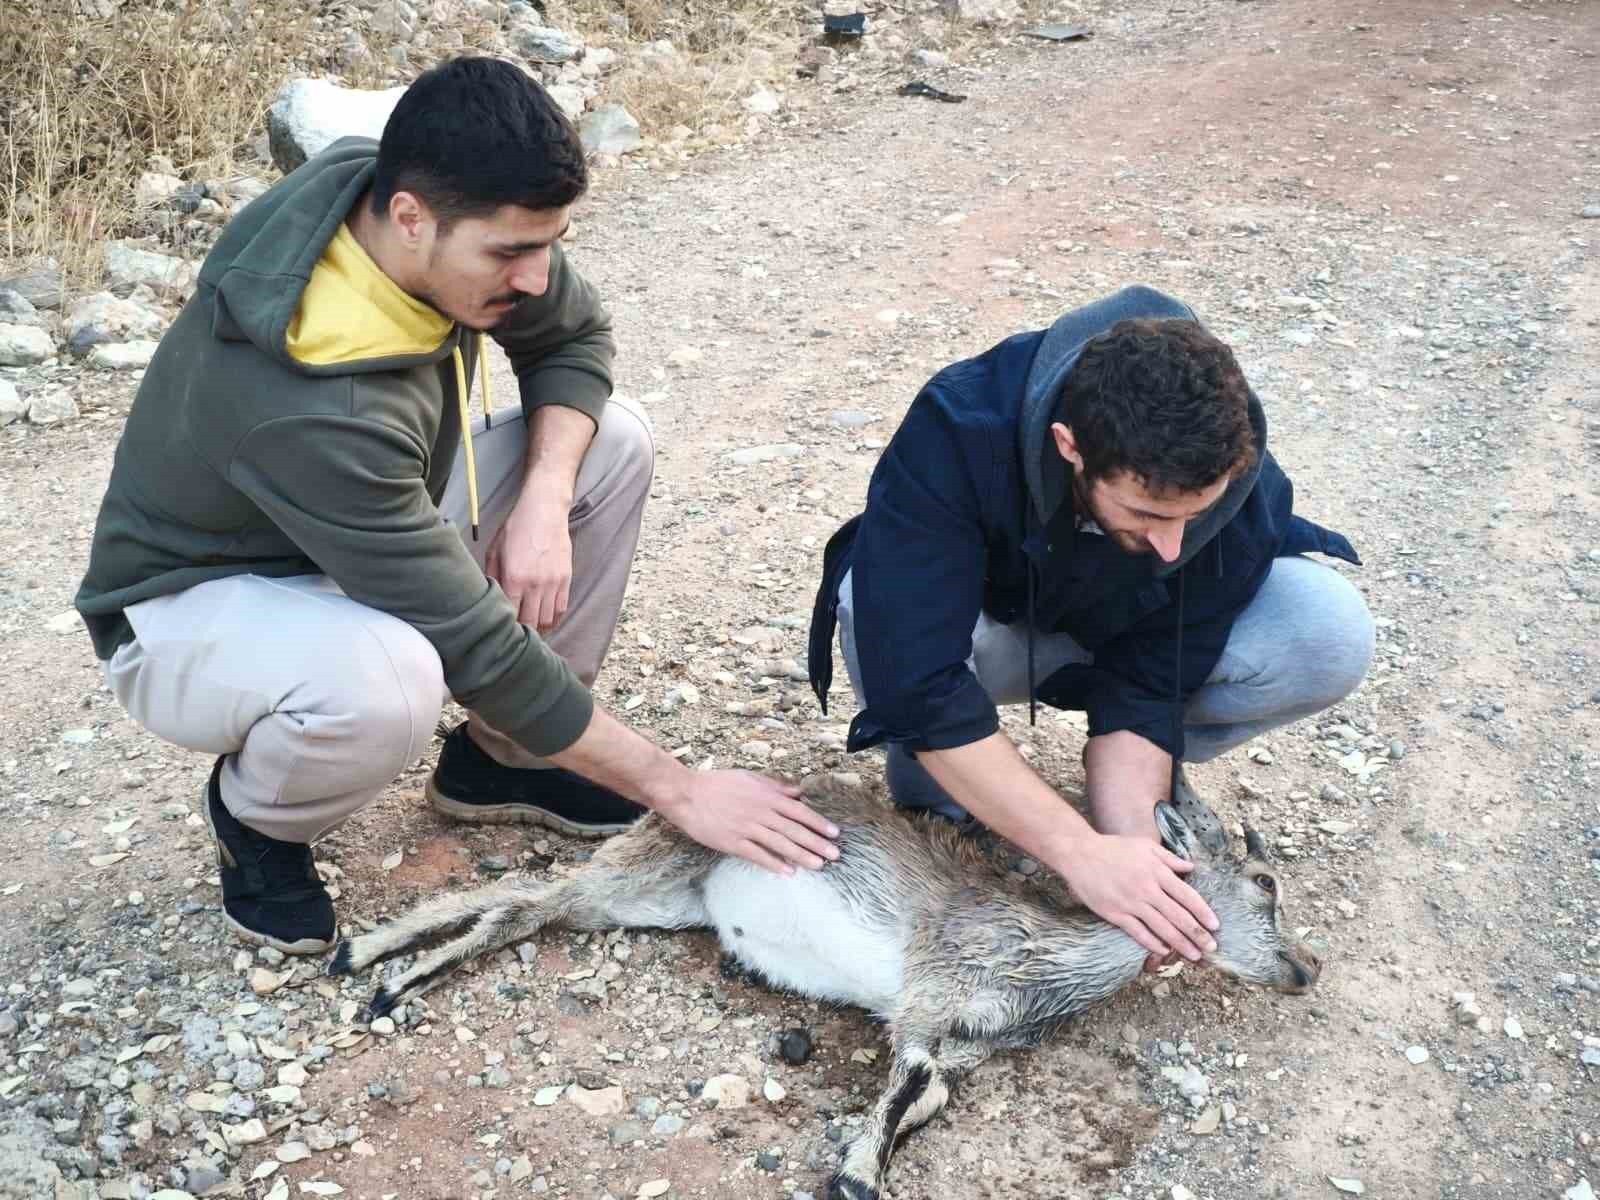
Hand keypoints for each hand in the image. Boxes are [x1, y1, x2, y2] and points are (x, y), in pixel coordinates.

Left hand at [486, 496, 571, 630]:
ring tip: (529, 630)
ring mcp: (553, 582)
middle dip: (521, 632)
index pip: (509, 615)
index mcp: (514, 578)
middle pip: (530, 623)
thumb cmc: (516, 528)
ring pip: (547, 620)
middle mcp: (535, 584)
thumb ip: (491, 577)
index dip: (505, 627)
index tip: (499, 631)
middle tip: (514, 636)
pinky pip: (561, 609)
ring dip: (538, 628)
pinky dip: (553, 619)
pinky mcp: (566, 579)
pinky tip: (545, 621)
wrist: (545, 511)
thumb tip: (488, 598)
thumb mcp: (494, 550)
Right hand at [657, 771, 841, 875]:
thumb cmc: (717, 784)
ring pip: (780, 843)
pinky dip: (774, 863)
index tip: (834, 833)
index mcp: (766, 796)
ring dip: (801, 855)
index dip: (818, 823)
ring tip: (818, 865)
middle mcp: (760, 812)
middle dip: (816, 843)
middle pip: (794, 830)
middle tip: (835, 855)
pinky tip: (788, 872)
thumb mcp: (749, 777)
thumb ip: (775, 786)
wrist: (687, 794)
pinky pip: (757, 854)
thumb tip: (798, 791)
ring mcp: (747, 828)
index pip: (799, 811)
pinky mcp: (732, 842)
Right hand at [1050, 832, 1218, 961]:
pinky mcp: (1115, 913)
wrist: (1080, 854)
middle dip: (1198, 934)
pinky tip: (1164, 950)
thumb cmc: (1114, 848)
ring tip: (1194, 955)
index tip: (1215, 925)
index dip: (1203, 913)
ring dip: (1181, 944)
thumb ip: (1169, 858)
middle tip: (1211, 948)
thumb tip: (1191, 868)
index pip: (1187, 896)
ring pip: (1162, 928)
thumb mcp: (1145, 846)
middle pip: (1179, 916)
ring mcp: (1131, 903)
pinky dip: (1153, 943)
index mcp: (1157, 872)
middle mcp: (1147, 889)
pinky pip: (1139, 932)